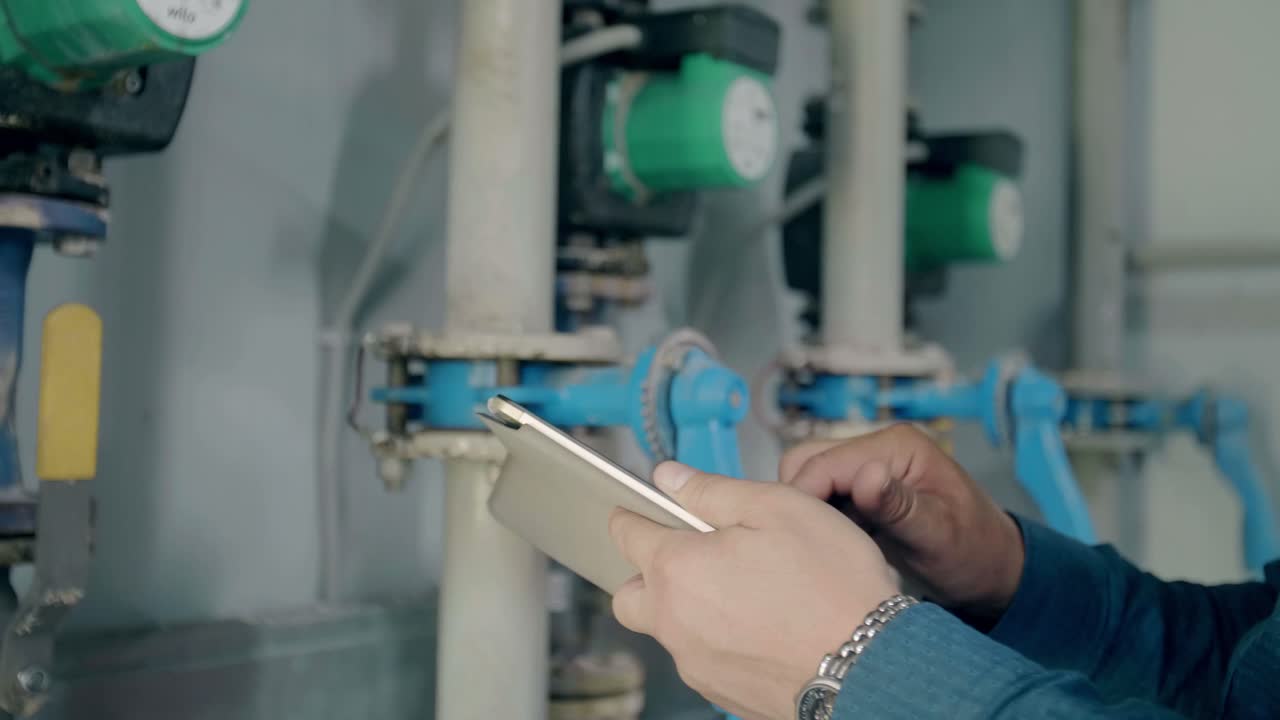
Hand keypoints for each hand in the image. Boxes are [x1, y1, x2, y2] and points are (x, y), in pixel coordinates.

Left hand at [608, 462, 898, 719]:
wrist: (870, 665)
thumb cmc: (831, 586)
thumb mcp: (776, 507)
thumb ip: (711, 490)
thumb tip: (670, 476)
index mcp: (678, 568)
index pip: (626, 533)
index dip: (632, 513)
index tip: (637, 509)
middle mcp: (675, 621)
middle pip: (630, 594)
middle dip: (647, 572)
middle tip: (688, 555)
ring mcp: (696, 663)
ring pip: (667, 630)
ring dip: (685, 607)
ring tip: (739, 590)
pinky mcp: (722, 692)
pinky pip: (701, 658)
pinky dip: (717, 639)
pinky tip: (759, 625)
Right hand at [780, 424, 1023, 624]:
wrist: (993, 570)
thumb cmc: (975, 553)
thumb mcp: (939, 534)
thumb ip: (899, 506)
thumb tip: (865, 477)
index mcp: (896, 446)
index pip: (823, 462)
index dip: (803, 498)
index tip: (797, 540)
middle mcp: (877, 449)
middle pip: (806, 463)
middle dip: (802, 502)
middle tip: (813, 546)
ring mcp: (868, 470)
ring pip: (809, 481)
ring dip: (810, 513)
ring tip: (828, 550)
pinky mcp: (862, 494)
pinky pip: (822, 500)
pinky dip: (821, 522)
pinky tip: (836, 549)